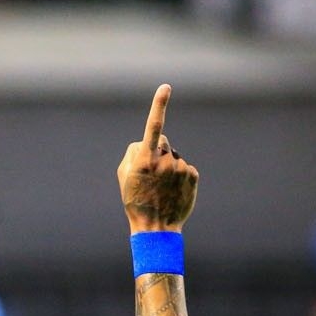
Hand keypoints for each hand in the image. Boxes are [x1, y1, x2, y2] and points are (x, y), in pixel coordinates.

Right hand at [118, 84, 198, 232]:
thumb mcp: (123, 176)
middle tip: (151, 175)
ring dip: (168, 166)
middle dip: (157, 151)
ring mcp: (180, 167)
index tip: (166, 87)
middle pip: (163, 142)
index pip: (153, 126)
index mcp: (144, 159)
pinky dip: (179, 175)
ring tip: (161, 187)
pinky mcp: (192, 175)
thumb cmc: (135, 200)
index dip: (159, 105)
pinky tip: (172, 190)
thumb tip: (146, 142)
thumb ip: (132, 153)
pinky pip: (184, 166)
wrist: (155, 227)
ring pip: (174, 156)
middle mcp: (163, 160)